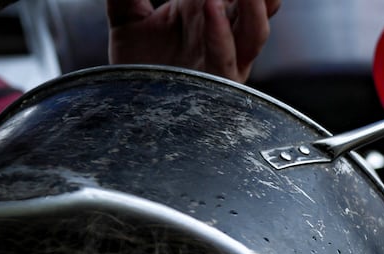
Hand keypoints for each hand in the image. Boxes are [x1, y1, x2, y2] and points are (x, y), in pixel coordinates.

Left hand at [107, 0, 279, 82]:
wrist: (125, 112)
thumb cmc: (135, 72)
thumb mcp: (128, 19)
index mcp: (210, 18)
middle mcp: (224, 39)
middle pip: (258, 8)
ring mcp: (223, 62)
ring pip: (255, 32)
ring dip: (255, 5)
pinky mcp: (214, 85)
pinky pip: (225, 58)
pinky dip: (220, 32)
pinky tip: (210, 6)